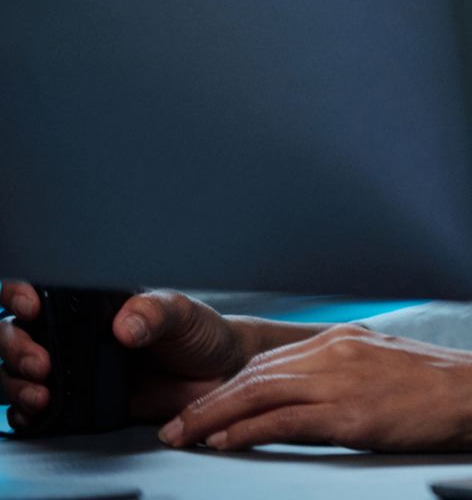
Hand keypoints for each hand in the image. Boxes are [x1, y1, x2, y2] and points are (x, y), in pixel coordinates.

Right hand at [2, 282, 259, 432]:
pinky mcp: (76, 404)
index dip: (19, 294)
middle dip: (14, 347)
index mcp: (90, 303)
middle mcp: (72, 335)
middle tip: (40, 362)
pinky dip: (25, 413)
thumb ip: (155, 312)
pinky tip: (37, 413)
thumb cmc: (199, 334)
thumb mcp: (183, 313)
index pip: (37, 291)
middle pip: (13, 334)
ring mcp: (70, 370)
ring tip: (41, 394)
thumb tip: (125, 326)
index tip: (31, 306)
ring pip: (14, 373)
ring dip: (16, 384)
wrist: (218, 377)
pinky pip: (33, 411)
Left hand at [159, 327, 471, 451]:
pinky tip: (223, 442)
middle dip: (207, 401)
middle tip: (172, 425)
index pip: (269, 360)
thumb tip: (308, 398)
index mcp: (345, 339)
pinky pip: (284, 421)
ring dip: (212, 417)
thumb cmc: (446, 388)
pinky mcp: (353, 414)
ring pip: (258, 394)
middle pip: (254, 374)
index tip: (199, 404)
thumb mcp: (387, 368)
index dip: (227, 385)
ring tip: (182, 436)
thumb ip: (345, 374)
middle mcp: (338, 351)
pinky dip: (246, 431)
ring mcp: (344, 380)